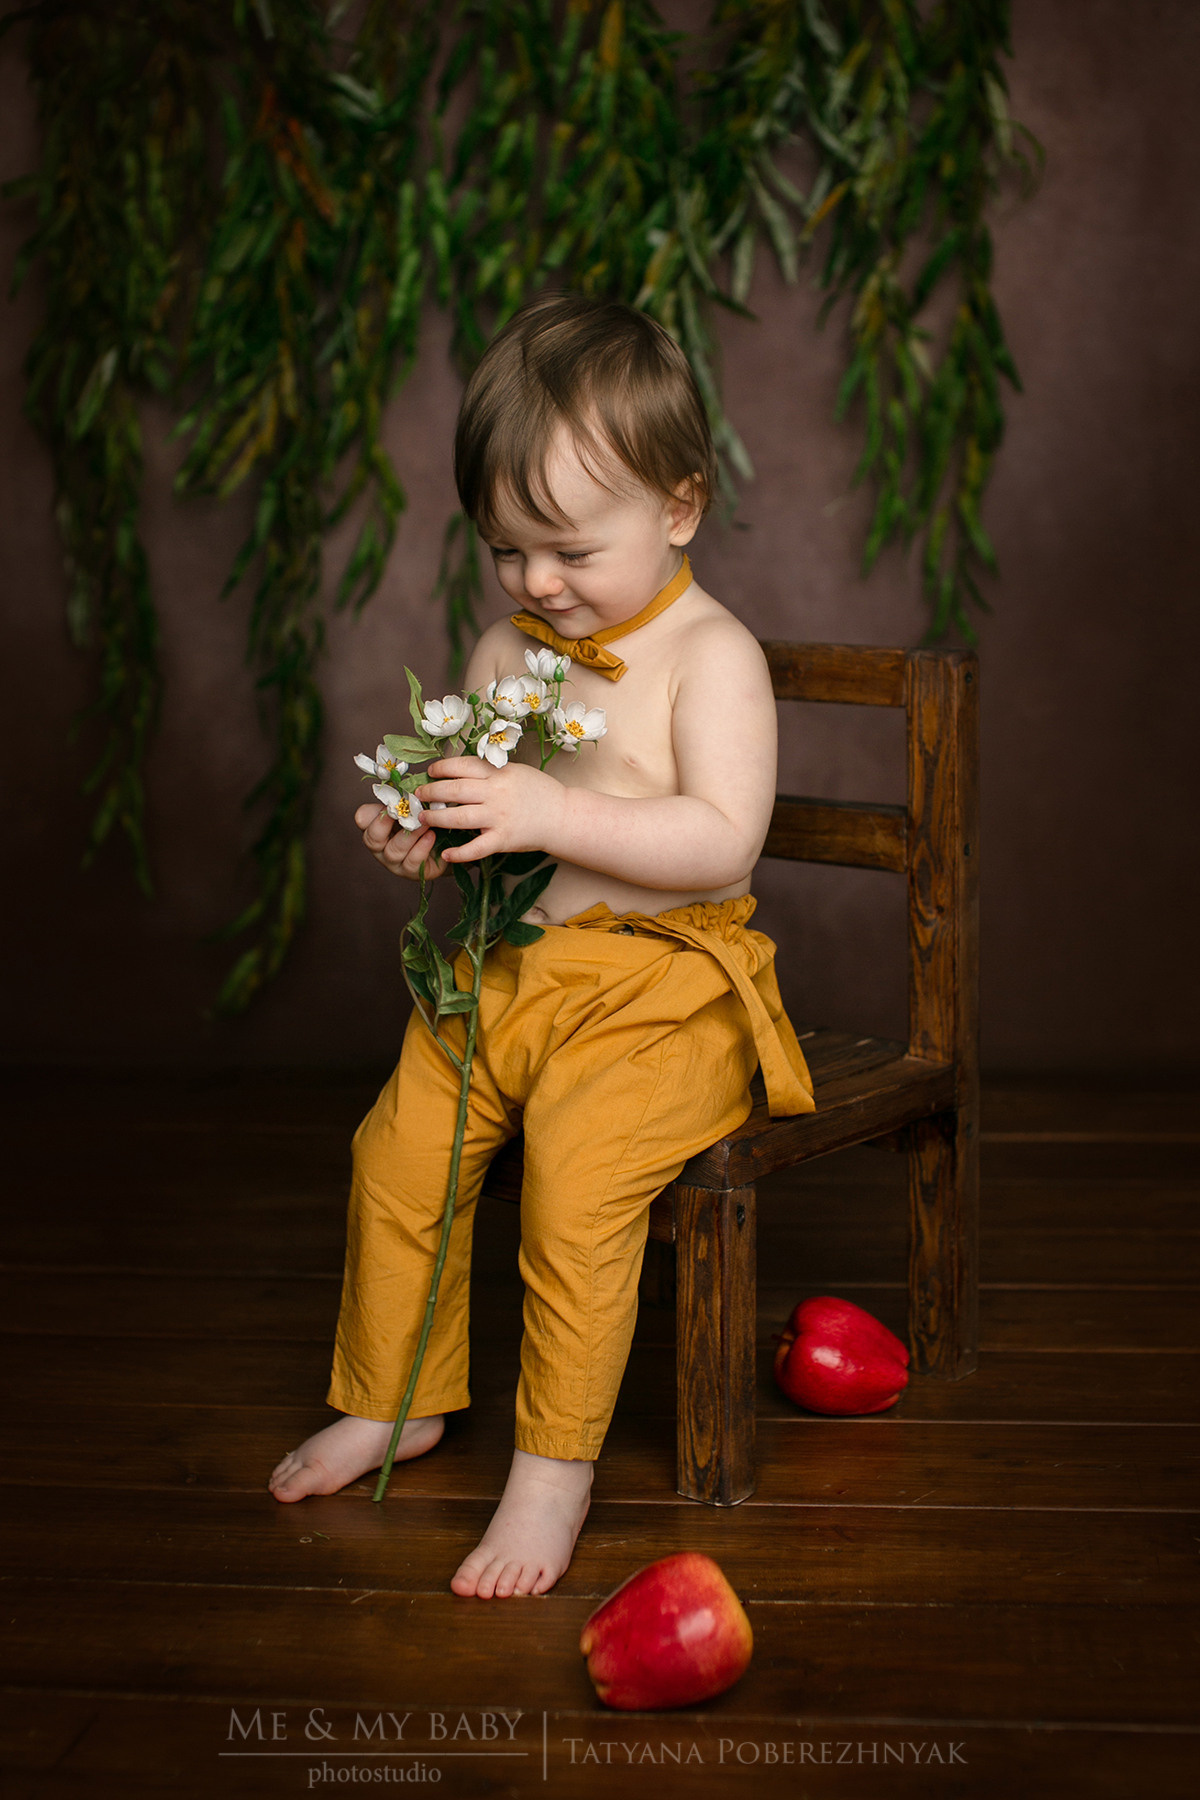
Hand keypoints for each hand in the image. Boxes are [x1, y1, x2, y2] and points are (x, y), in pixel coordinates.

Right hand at [355, 801, 447, 879]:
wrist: (448, 845)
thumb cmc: (427, 821)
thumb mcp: (415, 807)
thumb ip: (406, 798)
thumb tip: (406, 784)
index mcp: (377, 825)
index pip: (363, 819)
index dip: (370, 813)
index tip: (386, 803)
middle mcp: (381, 846)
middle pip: (372, 839)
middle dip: (384, 825)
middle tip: (399, 813)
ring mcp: (395, 862)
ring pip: (394, 851)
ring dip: (409, 835)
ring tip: (424, 823)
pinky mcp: (412, 872)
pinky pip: (412, 862)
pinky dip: (422, 847)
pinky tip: (431, 836)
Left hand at [415, 757, 567, 861]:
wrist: (563, 816)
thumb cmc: (539, 792)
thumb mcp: (515, 772)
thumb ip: (490, 771)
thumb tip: (461, 770)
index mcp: (498, 773)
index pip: (463, 766)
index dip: (442, 768)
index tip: (431, 772)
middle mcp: (495, 793)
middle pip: (454, 790)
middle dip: (431, 791)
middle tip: (418, 794)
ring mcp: (498, 817)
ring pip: (458, 817)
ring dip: (436, 818)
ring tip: (423, 818)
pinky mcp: (503, 839)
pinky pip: (476, 848)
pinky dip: (459, 853)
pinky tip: (446, 854)